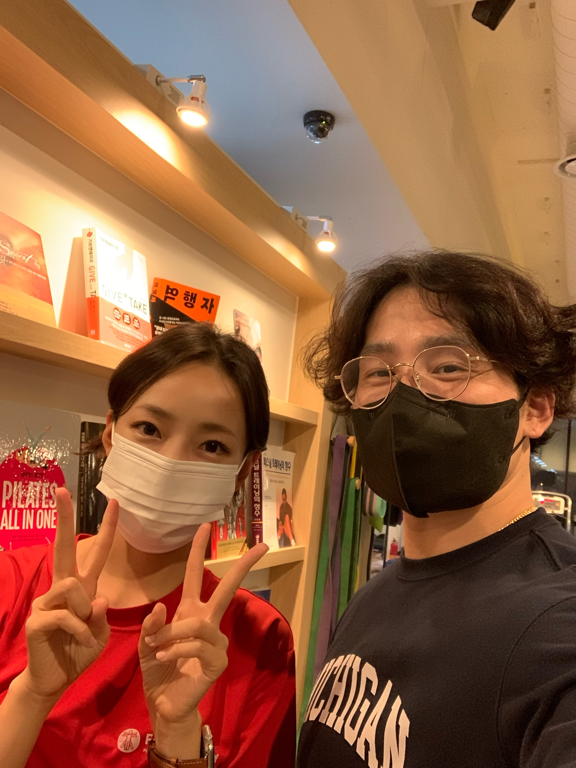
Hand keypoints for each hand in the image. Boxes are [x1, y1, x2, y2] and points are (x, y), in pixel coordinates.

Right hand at [21, 488, 117, 700]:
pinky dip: (80, 631)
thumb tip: (98, 599)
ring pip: (72, 587)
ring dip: (86, 611)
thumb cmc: (79, 651)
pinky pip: (66, 615)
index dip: (107, 527)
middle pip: (64, 546)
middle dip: (64, 517)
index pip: (96, 551)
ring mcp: (46, 601)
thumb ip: (102, 615)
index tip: (114, 501)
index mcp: (83, 586)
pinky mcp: (37, 619)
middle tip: (61, 490)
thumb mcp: (100, 632)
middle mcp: (64, 587)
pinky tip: (80, 643)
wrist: (55, 679)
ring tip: (86, 632)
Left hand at [139, 524, 267, 727]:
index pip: (196, 575)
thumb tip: (162, 605)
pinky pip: (198, 644)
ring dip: (172, 633)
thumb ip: (152, 624)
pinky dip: (176, 649)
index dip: (198, 551)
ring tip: (155, 646)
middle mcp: (208, 621)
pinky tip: (163, 657)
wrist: (164, 704)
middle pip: (229, 588)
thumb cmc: (158, 670)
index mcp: (191, 611)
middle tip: (262, 547)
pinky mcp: (218, 661)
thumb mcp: (146, 643)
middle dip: (244, 565)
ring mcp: (217, 641)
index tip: (205, 527)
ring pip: (199, 622)